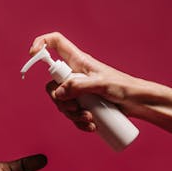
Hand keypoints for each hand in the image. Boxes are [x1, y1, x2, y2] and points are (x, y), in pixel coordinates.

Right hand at [29, 32, 158, 131]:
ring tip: (89, 120)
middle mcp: (76, 75)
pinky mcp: (85, 104)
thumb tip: (58, 93)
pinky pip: (73, 114)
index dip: (42, 44)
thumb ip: (79, 86)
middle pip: (52, 84)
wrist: (138, 103)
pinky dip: (79, 123)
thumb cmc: (124, 88)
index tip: (33, 54)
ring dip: (72, 116)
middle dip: (60, 101)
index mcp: (78, 61)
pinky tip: (90, 127)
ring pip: (62, 103)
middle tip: (75, 109)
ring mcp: (79, 90)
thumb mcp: (101, 85)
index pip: (55, 43)